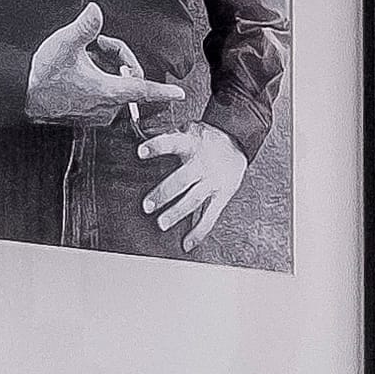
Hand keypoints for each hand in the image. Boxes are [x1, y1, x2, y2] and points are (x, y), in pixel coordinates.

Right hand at [27, 0, 177, 132]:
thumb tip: (96, 10)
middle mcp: (106, 107)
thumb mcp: (65, 44)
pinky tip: (79, 72)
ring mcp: (97, 114)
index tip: (179, 94)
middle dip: (117, 58)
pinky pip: (104, 96)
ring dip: (106, 69)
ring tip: (84, 58)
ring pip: (115, 86)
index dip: (163, 92)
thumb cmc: (43, 72)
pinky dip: (98, 81)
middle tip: (95, 45)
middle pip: (128, 78)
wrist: (21, 93)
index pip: (142, 90)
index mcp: (108, 91)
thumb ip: (85, 27)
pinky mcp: (87, 117)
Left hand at [140, 120, 247, 243]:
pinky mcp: (222, 195)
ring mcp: (213, 181)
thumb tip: (138, 134)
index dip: (156, 146)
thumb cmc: (204, 139)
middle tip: (147, 206)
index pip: (172, 142)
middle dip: (164, 193)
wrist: (236, 141)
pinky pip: (210, 216)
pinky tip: (187, 243)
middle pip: (182, 179)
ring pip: (194, 199)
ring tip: (162, 224)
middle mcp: (203, 163)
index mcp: (191, 143)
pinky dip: (199, 232)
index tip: (140, 152)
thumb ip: (167, 136)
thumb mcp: (188, 129)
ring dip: (177, 213)